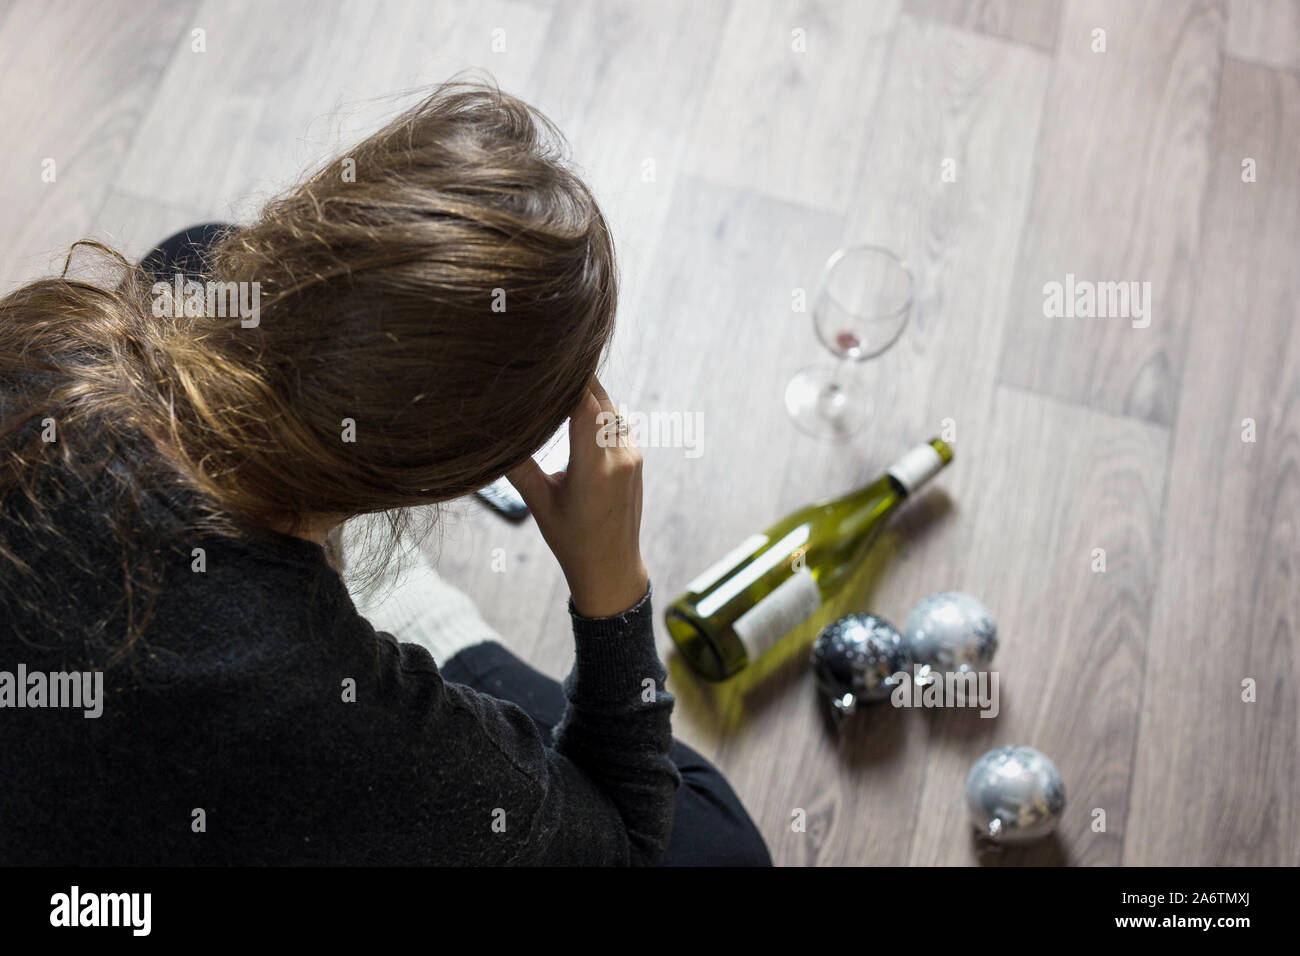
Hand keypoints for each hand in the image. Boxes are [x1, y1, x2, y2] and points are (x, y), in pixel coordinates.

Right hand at [506, 376, 647, 617]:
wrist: (612, 568)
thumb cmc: (572, 540)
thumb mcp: (539, 503)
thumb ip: (518, 465)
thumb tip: (489, 433)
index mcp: (596, 468)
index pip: (584, 404)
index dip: (564, 379)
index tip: (538, 361)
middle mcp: (620, 456)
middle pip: (598, 397)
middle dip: (571, 378)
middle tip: (539, 361)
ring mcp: (632, 454)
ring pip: (608, 406)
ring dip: (584, 392)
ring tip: (552, 383)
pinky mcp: (635, 456)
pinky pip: (615, 420)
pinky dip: (595, 408)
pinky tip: (572, 405)